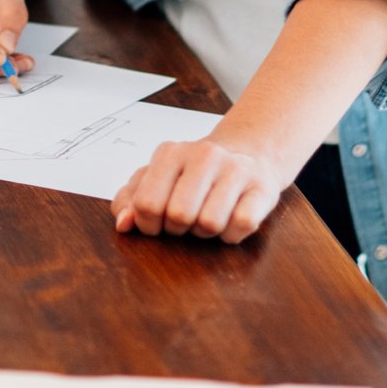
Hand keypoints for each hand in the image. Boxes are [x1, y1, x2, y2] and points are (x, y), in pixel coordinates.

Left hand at [110, 131, 288, 243]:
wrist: (250, 154)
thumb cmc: (195, 174)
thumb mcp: (157, 178)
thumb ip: (130, 199)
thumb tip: (123, 224)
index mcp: (171, 153)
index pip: (146, 204)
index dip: (148, 225)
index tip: (157, 223)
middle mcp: (204, 155)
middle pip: (178, 216)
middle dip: (178, 229)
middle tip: (186, 219)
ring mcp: (236, 170)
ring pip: (210, 224)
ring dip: (206, 232)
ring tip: (208, 216)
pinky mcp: (263, 188)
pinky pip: (241, 226)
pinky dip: (231, 234)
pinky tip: (230, 219)